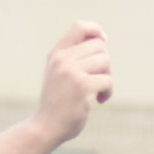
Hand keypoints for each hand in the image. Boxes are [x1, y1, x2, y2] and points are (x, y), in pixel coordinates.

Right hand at [34, 21, 112, 142]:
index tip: (103, 41)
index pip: (79, 26)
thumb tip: (102, 40)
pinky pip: (107, 80)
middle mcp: (63, 59)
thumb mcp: (58, 74)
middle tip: (99, 78)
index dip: (96, 30)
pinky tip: (100, 101)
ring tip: (99, 91)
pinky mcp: (82, 87)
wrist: (46, 127)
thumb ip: (73, 57)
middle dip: (104, 63)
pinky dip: (108, 92)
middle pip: (99, 46)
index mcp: (57, 53)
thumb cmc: (57, 102)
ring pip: (105, 61)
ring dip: (107, 77)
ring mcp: (71, 72)